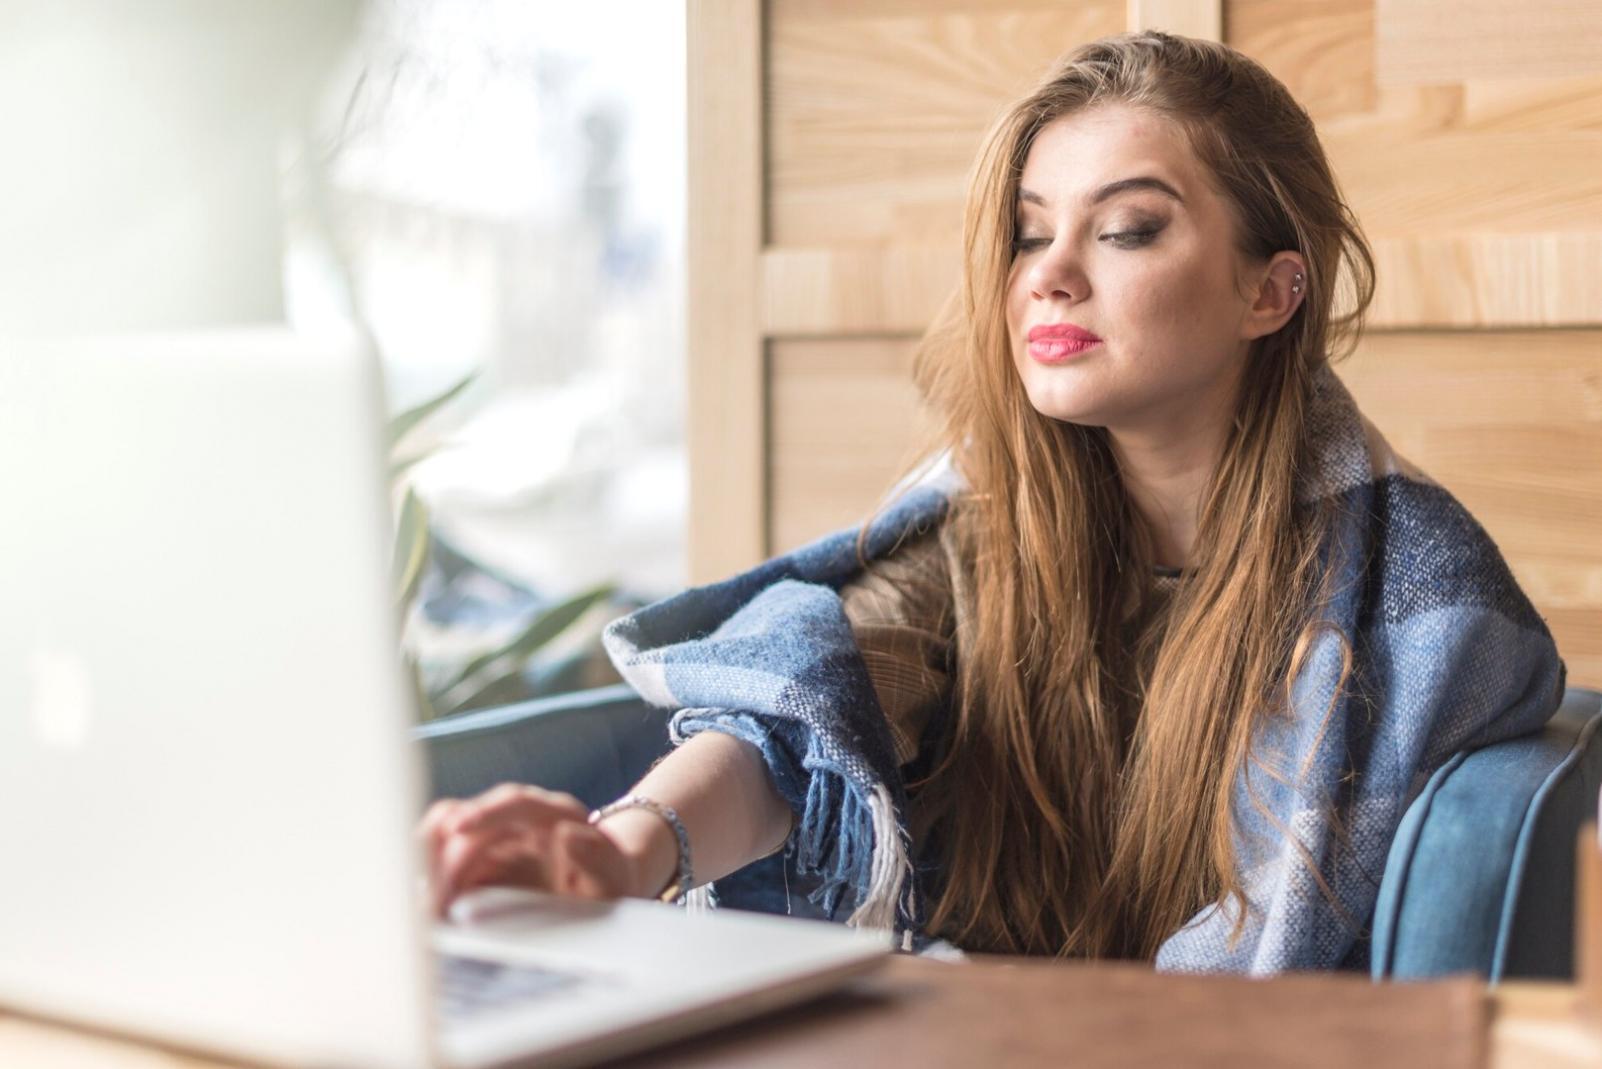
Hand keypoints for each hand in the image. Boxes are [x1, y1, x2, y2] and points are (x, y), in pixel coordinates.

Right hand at [420, 784, 636, 917]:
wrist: (600, 889)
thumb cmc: (607, 883)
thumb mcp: (612, 877)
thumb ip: (596, 857)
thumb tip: (567, 834)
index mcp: (552, 813)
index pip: (514, 802)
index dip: (485, 812)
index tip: (459, 828)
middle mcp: (516, 816)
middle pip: (467, 818)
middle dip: (446, 857)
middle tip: (434, 900)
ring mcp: (492, 834)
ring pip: (445, 834)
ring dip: (429, 865)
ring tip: (423, 904)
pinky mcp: (475, 858)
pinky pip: (442, 858)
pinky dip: (429, 875)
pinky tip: (422, 901)